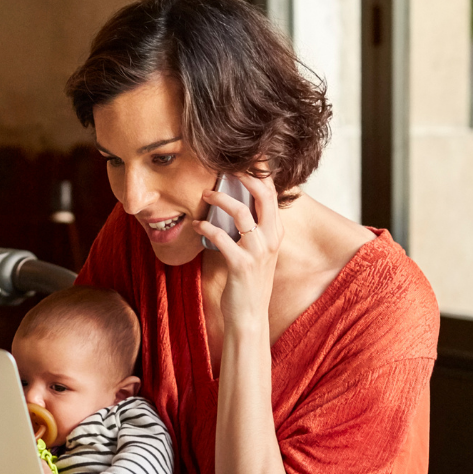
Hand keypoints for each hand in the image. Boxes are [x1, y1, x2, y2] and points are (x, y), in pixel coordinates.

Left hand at [194, 171, 283, 335]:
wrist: (249, 316)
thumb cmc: (248, 280)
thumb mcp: (256, 250)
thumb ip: (251, 227)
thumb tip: (233, 201)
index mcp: (276, 232)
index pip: (273, 193)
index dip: (260, 172)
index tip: (243, 157)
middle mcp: (271, 239)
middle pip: (264, 195)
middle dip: (245, 175)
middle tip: (225, 166)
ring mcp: (258, 252)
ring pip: (242, 213)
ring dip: (220, 200)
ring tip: (204, 194)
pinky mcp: (241, 265)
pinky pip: (222, 237)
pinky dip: (206, 227)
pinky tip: (196, 226)